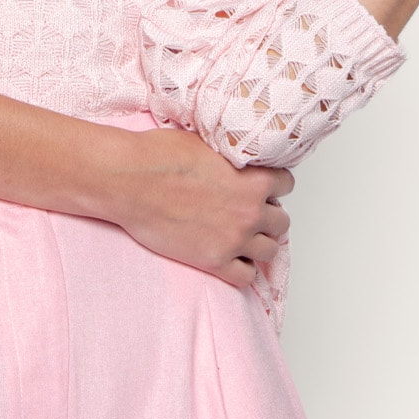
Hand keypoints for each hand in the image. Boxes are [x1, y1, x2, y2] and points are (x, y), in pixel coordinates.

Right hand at [112, 126, 293, 289]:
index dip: (273, 185)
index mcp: (253, 179)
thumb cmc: (160, 156)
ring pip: (270, 250)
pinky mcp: (214, 261)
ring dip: (258, 243)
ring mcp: (234, 240)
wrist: (131, 180)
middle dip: (267, 216)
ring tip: (241, 236)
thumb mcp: (206, 142)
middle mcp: (249, 212)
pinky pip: (246, 276)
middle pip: (281, 221)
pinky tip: (230, 258)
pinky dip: (242, 269)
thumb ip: (230, 156)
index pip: (287, 185)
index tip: (260, 187)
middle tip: (248, 212)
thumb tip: (233, 157)